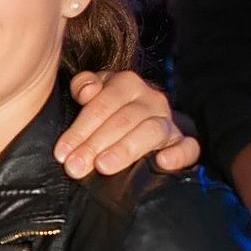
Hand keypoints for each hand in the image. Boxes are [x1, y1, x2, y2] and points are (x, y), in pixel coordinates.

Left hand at [55, 71, 199, 177]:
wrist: (128, 127)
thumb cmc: (103, 114)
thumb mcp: (90, 96)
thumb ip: (84, 86)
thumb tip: (86, 92)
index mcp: (126, 84)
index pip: (103, 104)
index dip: (80, 129)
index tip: (62, 152)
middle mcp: (150, 99)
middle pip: (124, 120)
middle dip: (95, 144)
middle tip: (75, 166)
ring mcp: (168, 120)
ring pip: (152, 131)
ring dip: (126, 149)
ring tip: (103, 166)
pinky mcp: (182, 142)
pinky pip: (188, 147)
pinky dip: (178, 154)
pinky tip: (162, 163)